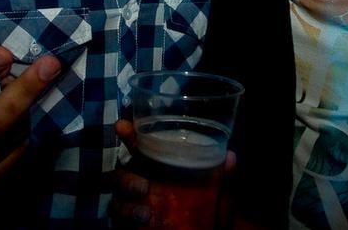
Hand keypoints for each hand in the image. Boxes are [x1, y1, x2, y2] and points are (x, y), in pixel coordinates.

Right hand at [109, 120, 237, 227]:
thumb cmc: (209, 211)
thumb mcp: (220, 194)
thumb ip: (224, 178)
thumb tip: (231, 157)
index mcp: (158, 166)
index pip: (139, 146)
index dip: (128, 134)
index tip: (122, 126)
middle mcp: (140, 181)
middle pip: (120, 171)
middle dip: (125, 177)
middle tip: (143, 187)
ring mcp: (131, 202)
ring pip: (116, 195)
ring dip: (127, 203)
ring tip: (146, 212)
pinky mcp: (126, 221)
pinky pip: (116, 214)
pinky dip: (127, 215)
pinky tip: (144, 219)